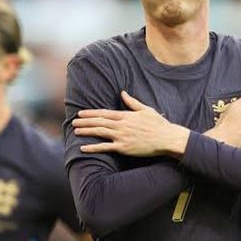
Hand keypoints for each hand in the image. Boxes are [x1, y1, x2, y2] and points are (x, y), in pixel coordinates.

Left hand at [73, 91, 189, 156]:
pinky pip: (105, 147)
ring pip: (100, 132)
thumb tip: (122, 92)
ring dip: (86, 131)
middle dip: (85, 122)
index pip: (104, 113)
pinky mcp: (124, 148)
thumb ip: (132, 102)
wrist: (167, 138)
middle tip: (73, 122)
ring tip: (76, 131)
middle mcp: (122, 125)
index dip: (91, 113)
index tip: (81, 113)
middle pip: (99, 122)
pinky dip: (93, 147)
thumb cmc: (158, 124)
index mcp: (126, 115)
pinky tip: (84, 148)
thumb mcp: (146, 109)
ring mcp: (122, 136)